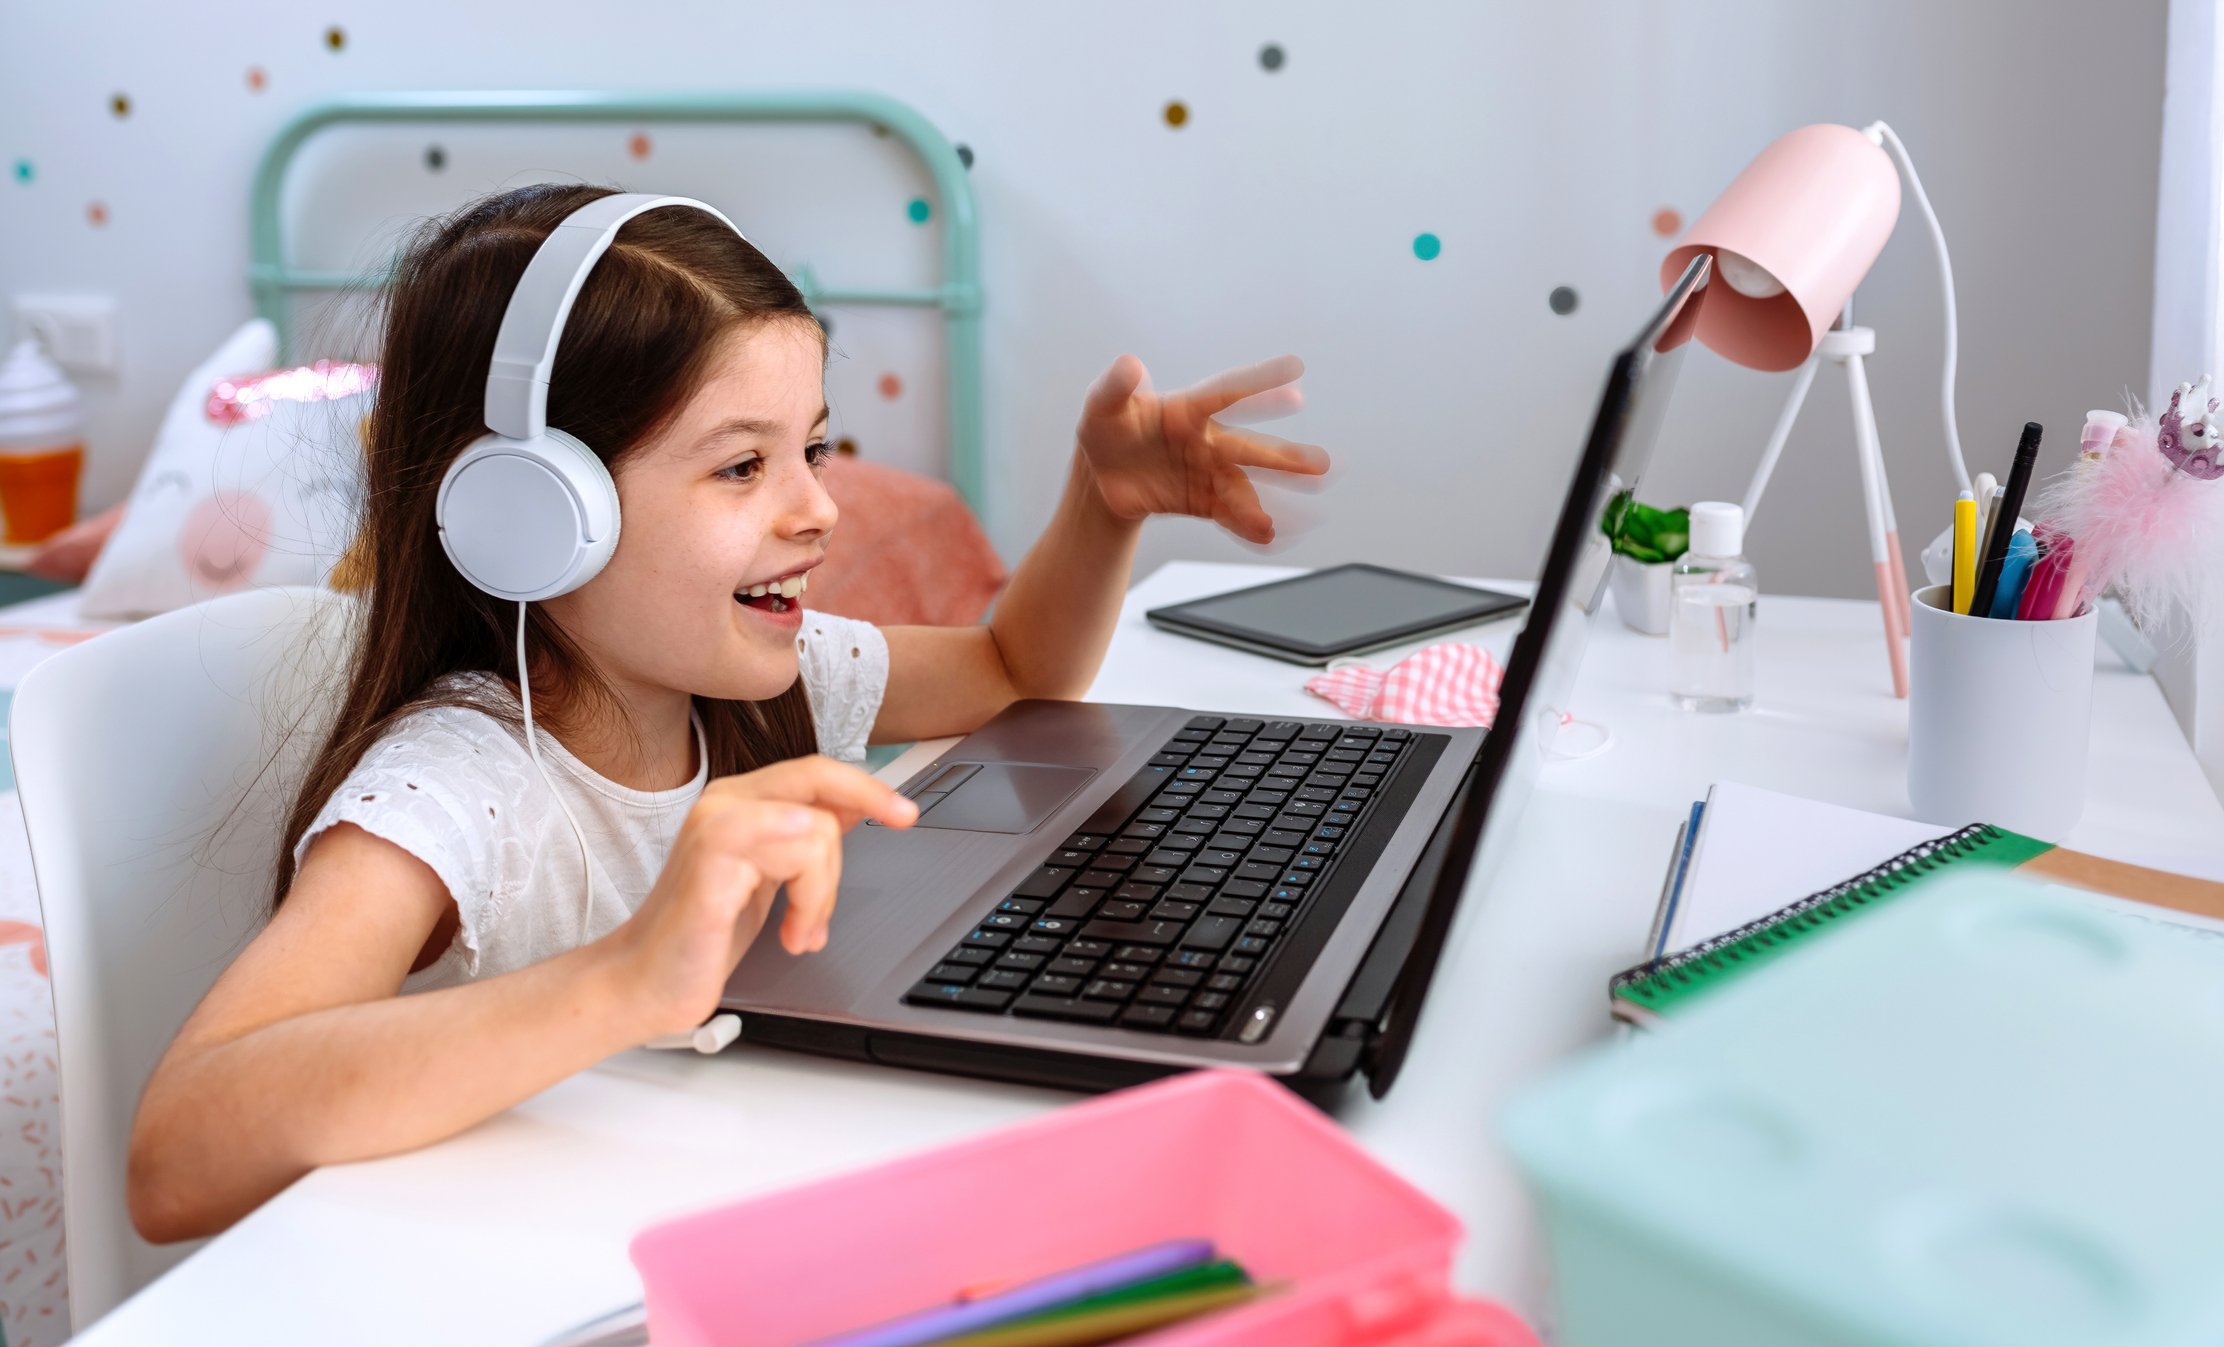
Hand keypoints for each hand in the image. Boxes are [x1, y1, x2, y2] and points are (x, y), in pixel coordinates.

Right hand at [606, 757, 916, 1034]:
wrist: (648, 980)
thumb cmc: (704, 932)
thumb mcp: (770, 877)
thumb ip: (802, 840)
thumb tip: (854, 809)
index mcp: (739, 801)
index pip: (815, 772)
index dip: (866, 787)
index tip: (905, 814)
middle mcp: (724, 803)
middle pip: (819, 783)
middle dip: (856, 829)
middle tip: (864, 867)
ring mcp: (714, 828)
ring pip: (815, 832)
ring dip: (821, 898)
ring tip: (799, 933)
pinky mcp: (711, 863)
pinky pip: (788, 853)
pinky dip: (806, 899)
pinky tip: (789, 932)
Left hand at [1075, 354, 1329, 544]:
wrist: (1101, 473)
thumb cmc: (1105, 426)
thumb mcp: (1101, 403)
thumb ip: (1115, 385)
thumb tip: (1130, 364)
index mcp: (1187, 408)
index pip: (1228, 392)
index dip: (1259, 382)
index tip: (1295, 368)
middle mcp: (1206, 440)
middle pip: (1249, 448)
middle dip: (1285, 458)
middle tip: (1322, 464)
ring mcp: (1206, 472)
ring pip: (1246, 485)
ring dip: (1278, 499)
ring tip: (1310, 515)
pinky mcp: (1200, 501)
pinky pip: (1229, 514)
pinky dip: (1248, 526)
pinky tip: (1269, 536)